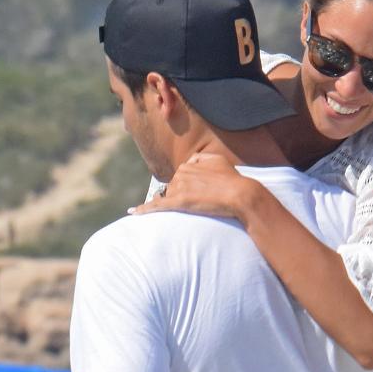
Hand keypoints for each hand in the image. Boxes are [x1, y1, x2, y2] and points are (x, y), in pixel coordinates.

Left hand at [131, 152, 253, 222]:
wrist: (240, 194)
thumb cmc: (232, 179)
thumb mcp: (218, 160)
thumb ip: (202, 158)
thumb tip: (192, 160)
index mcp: (189, 164)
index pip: (181, 177)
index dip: (190, 187)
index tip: (199, 193)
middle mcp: (181, 173)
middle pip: (173, 187)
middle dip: (182, 195)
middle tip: (202, 201)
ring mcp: (178, 188)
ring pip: (167, 197)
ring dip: (174, 203)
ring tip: (191, 207)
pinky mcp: (178, 202)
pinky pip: (156, 206)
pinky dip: (143, 209)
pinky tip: (132, 213)